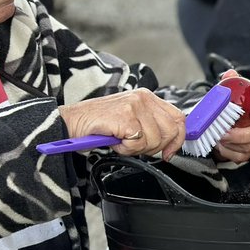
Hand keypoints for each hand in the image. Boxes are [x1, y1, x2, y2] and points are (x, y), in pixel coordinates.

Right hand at [59, 88, 185, 159]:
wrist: (71, 121)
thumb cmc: (99, 123)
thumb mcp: (131, 120)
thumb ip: (150, 125)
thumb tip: (170, 143)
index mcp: (148, 97)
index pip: (178, 118)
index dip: (178, 139)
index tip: (169, 152)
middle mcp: (144, 98)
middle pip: (170, 131)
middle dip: (155, 147)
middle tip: (136, 147)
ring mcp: (135, 106)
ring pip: (154, 140)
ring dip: (136, 149)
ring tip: (121, 141)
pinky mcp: (126, 117)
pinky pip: (138, 144)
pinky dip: (125, 149)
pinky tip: (115, 141)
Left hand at [212, 69, 249, 163]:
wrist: (222, 122)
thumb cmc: (232, 105)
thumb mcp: (231, 91)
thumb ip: (231, 82)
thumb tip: (230, 74)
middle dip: (243, 134)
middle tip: (225, 132)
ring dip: (232, 144)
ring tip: (217, 137)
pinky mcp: (249, 152)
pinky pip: (242, 156)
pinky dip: (228, 152)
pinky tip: (219, 146)